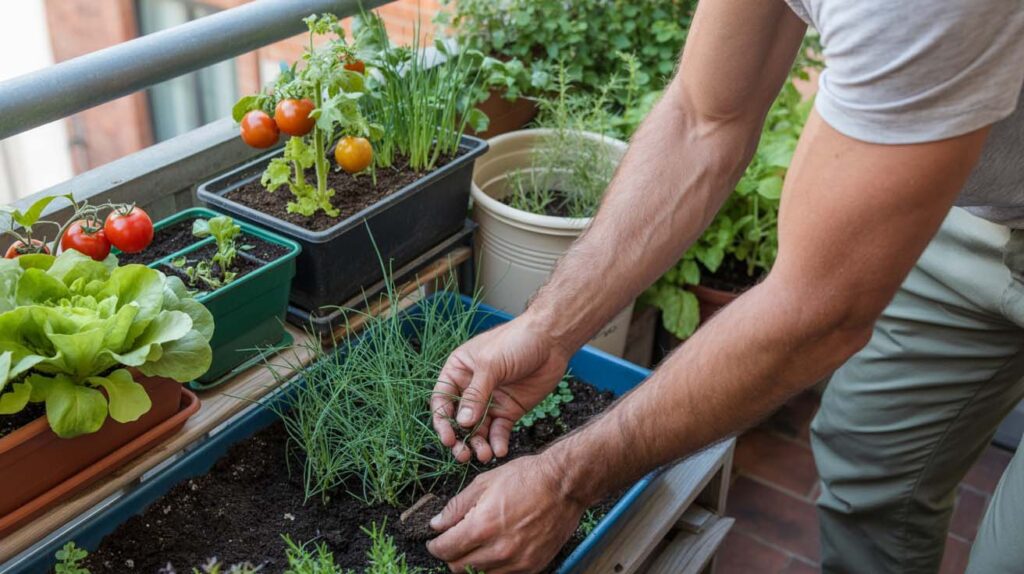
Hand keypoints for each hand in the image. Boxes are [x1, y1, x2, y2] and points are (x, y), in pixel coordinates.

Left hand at [427, 455, 583, 572]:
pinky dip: (493, 567)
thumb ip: (457, 506)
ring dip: (471, 563)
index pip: (445, 550)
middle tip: (454, 542)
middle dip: (451, 556)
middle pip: (458, 567)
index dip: (435, 546)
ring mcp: (517, 562)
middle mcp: (499, 550)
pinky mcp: (532, 567)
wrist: (564, 485)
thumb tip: (437, 524)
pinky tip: (495, 550)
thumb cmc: (526, 478)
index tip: (435, 541)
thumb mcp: (485, 482)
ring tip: (476, 545)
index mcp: (483, 526)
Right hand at [431, 317, 570, 462]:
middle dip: (460, 439)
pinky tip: (499, 450)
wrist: (551, 340)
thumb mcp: (491, 365)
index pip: (442, 400)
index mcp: (458, 371)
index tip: (448, 439)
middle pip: (458, 420)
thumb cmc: (516, 341)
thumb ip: (476, 394)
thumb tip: (462, 423)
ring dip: (478, 444)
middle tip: (464, 455)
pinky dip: (498, 442)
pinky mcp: (509, 410)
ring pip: (478, 429)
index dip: (443, 421)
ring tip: (485, 455)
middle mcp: (471, 389)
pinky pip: (499, 430)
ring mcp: (490, 401)